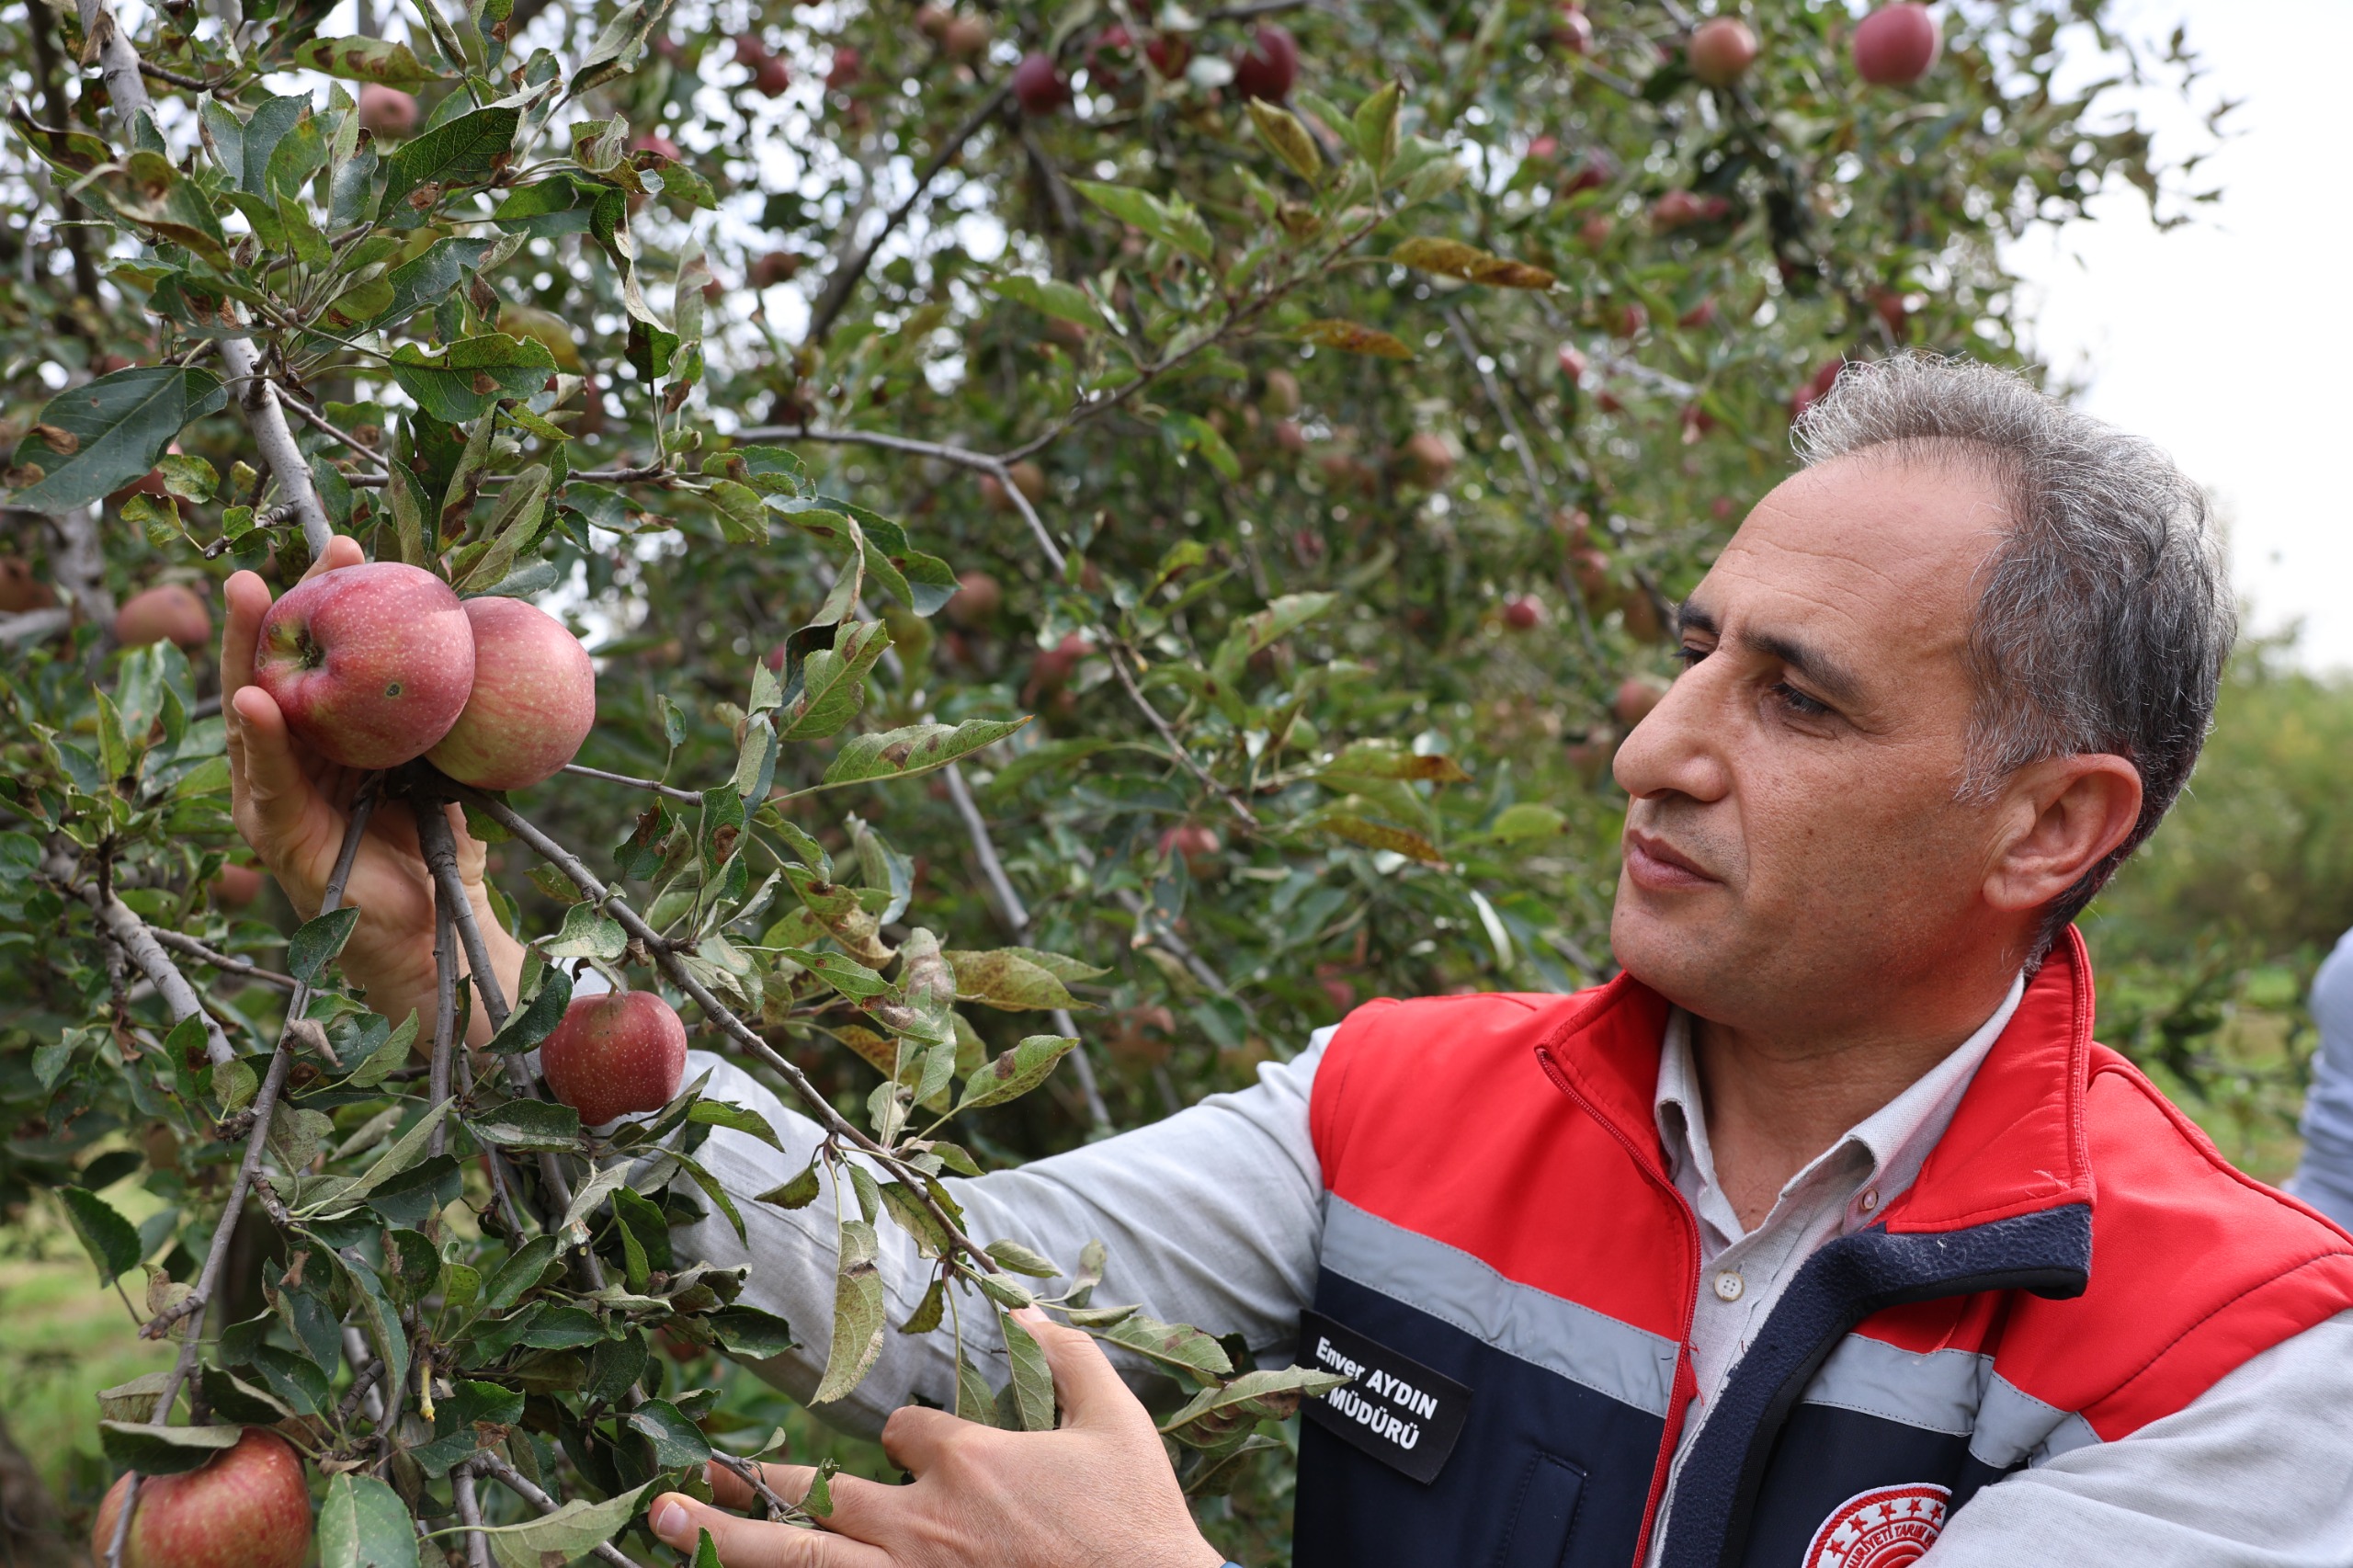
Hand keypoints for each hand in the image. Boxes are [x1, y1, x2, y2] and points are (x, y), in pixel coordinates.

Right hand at [222, 536, 520, 1039]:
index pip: (318, 661)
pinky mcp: (277, 839)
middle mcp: (293, 761)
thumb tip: (471, 635)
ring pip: (253, 718)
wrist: (445, 926)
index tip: (342, 547)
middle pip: (271, 676)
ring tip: (246, 599)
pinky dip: (258, 741)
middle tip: (269, 560)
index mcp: (330, 740)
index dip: (322, 605)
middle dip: (267, 616)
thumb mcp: (441, 763)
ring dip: (247, 656)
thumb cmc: (443, 844)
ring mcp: (276, 798)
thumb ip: (438, 713)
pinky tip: (254, 702)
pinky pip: (265, 783)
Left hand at [648, 1309, 1224, 1567]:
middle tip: (680, 1483)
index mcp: (967, 1460)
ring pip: (798, 1559)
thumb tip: (1024, 1308)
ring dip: (724, 1540)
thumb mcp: (1117, 1423)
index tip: (938, 1458)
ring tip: (663, 1524)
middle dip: (747, 1485)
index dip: (914, 1441)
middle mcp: (920, 1522)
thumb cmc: (1139, 1524)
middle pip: (812, 1497)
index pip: (906, 1433)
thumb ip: (1068, 1359)